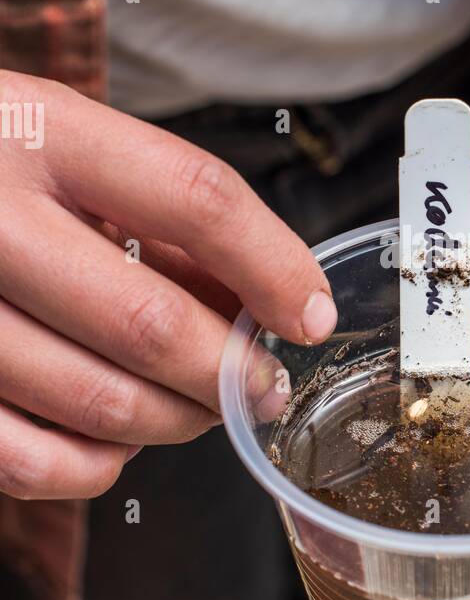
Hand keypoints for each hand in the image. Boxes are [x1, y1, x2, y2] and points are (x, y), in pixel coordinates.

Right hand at [0, 71, 335, 499]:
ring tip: (196, 408)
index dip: (274, 268)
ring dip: (172, 421)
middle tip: (260, 388)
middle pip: (149, 323)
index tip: (311, 316)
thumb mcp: (67, 140)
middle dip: (229, 373)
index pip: (197, 199)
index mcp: (41, 132)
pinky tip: (113, 442)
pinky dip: (92, 467)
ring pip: (95, 402)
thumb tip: (269, 301)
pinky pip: (26, 461)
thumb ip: (160, 213)